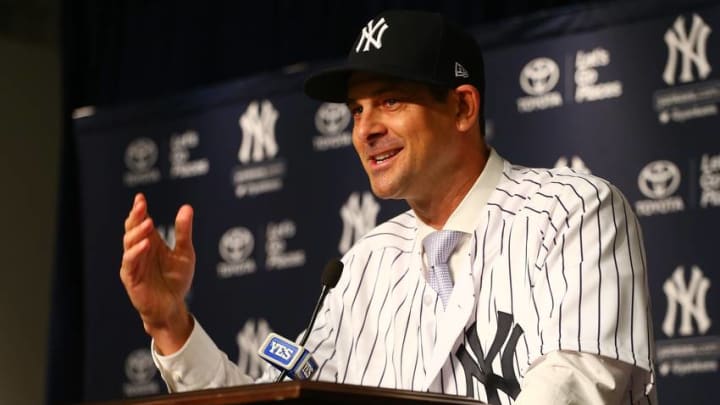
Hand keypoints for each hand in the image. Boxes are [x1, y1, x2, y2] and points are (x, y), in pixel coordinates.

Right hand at [120, 193, 195, 353]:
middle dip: (135, 217)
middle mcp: (139, 252)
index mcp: (150, 243)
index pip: (140, 223)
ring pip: (129, 245)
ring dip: (137, 233)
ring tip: (148, 223)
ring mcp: (134, 265)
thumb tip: (186, 207)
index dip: (139, 210)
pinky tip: (145, 245)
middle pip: (132, 230)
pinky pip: (131, 264)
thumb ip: (184, 232)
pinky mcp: (132, 279)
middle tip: (141, 205)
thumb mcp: (185, 253)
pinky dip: (136, 253)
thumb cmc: (176, 280)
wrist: (173, 307)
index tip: (140, 198)